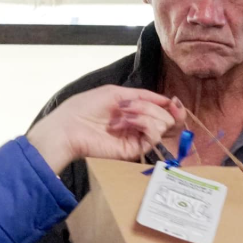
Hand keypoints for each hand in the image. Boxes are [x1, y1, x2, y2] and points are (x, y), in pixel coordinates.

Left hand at [27, 86, 184, 173]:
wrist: (69, 127)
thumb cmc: (86, 107)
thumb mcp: (116, 93)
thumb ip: (143, 96)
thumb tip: (167, 100)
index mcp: (135, 112)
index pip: (163, 110)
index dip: (171, 106)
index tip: (173, 101)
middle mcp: (139, 126)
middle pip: (166, 117)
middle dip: (153, 107)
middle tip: (132, 106)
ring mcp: (137, 138)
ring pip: (162, 125)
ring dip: (145, 113)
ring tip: (123, 114)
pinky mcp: (134, 150)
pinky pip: (153, 136)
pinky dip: (145, 123)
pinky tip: (126, 121)